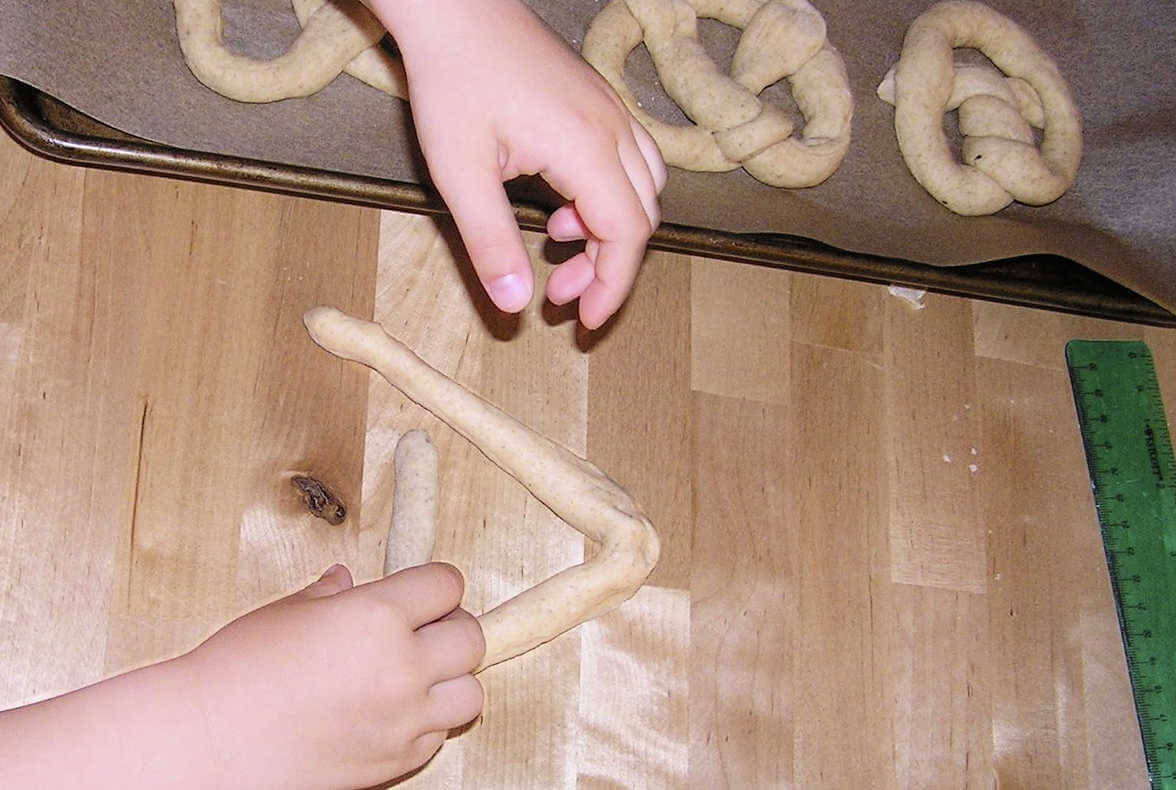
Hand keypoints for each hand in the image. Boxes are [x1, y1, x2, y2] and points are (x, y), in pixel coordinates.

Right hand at [185, 562, 483, 789]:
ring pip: (469, 692)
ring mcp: (402, 719)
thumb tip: (345, 581)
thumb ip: (329, 596)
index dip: (436, 585)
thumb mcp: (285, 613)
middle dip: (452, 628)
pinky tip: (393, 713)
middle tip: (425, 630)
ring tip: (418, 676)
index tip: (424, 591)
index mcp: (377, 615)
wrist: (208, 743)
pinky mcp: (395, 761)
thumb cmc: (237, 670)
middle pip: (471, 637)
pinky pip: (438, 736)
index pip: (446, 584)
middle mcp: (401, 666)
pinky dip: (427, 723)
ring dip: (451, 680)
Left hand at [374, 0, 666, 328]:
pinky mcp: (598, 102)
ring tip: (558, 247)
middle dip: (607, 267)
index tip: (585, 322)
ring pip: (643, 189)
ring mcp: (611, 110)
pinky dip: (608, 197)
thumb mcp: (460, 171)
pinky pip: (629, 162)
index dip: (612, 287)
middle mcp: (613, 128)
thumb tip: (516, 306)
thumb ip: (491, 242)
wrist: (454, 6)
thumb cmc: (453, 78)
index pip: (626, 235)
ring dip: (611, 232)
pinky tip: (561, 204)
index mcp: (587, 148)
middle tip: (559, 295)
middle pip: (642, 217)